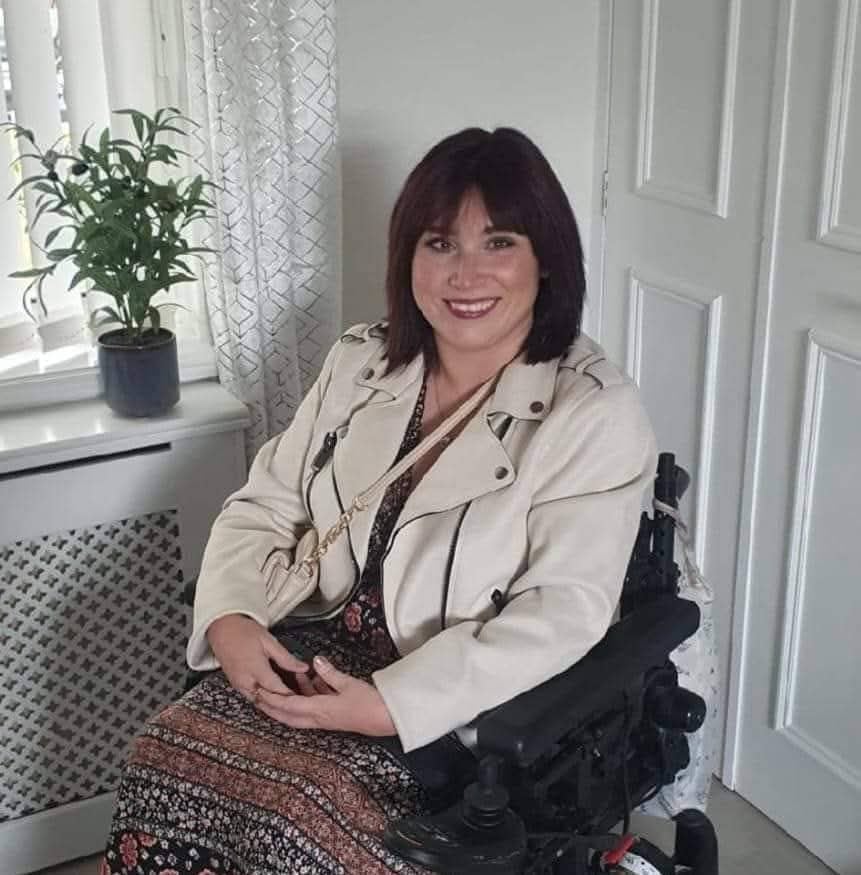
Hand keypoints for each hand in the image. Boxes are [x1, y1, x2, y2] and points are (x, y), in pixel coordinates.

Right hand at [207, 613, 308, 700]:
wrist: (221, 628)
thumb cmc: (243, 631)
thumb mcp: (269, 641)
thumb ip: (286, 658)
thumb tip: (302, 668)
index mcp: (255, 669)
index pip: (276, 689)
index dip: (291, 695)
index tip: (304, 698)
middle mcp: (245, 681)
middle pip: (267, 700)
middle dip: (283, 704)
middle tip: (300, 704)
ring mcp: (239, 685)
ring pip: (259, 702)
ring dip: (274, 704)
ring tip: (289, 704)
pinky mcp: (236, 685)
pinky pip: (252, 698)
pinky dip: (264, 700)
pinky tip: (274, 698)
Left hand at [256, 655, 396, 736]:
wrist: (385, 719)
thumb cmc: (369, 704)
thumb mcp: (348, 684)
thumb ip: (329, 673)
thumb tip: (316, 662)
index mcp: (320, 711)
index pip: (289, 705)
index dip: (272, 699)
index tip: (259, 692)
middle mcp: (319, 718)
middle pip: (287, 715)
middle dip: (271, 707)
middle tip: (258, 695)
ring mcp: (325, 719)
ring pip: (298, 712)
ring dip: (287, 700)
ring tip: (281, 683)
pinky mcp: (332, 716)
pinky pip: (311, 708)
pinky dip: (304, 697)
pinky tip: (307, 683)